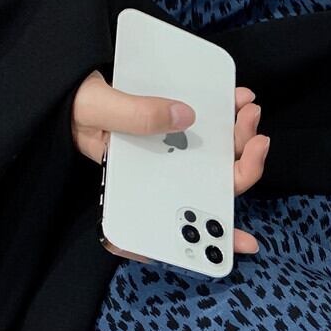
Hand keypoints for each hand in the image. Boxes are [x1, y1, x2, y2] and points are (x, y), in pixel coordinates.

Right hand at [72, 71, 268, 258]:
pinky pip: (212, 132)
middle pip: (211, 190)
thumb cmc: (75, 108)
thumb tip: (185, 117)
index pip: (178, 226)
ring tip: (250, 110)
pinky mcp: (179, 130)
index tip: (243, 244)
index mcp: (139, 192)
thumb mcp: (96, 110)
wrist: (72, 86)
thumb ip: (134, 116)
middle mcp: (162, 180)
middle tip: (258, 139)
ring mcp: (173, 156)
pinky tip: (238, 99)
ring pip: (218, 161)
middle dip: (243, 169)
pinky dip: (229, 118)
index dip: (213, 240)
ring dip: (242, 140)